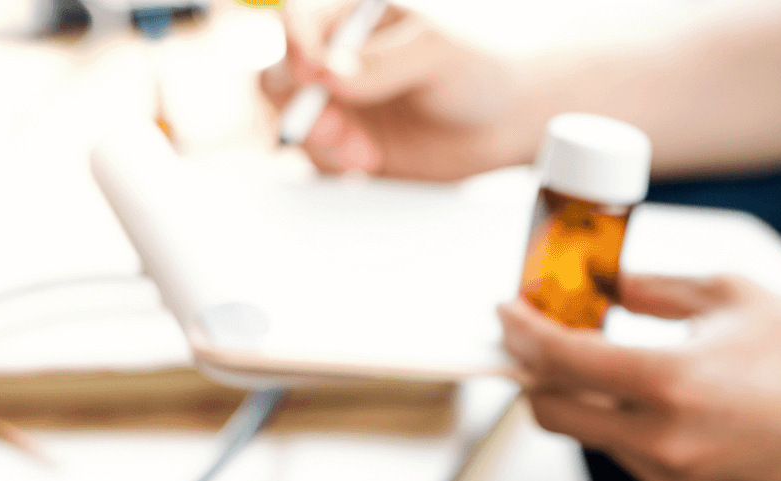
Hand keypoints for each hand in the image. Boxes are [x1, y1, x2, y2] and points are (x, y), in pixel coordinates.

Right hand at [260, 2, 529, 178]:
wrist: (499, 126)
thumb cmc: (476, 72)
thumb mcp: (438, 53)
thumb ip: (385, 62)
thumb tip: (330, 73)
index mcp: (354, 15)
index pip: (300, 19)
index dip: (295, 45)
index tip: (310, 73)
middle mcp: (336, 57)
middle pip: (281, 73)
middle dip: (299, 105)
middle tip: (333, 128)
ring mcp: (338, 102)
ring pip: (294, 119)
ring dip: (319, 141)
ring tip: (362, 153)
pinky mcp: (344, 143)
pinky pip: (315, 156)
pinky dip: (332, 164)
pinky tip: (367, 163)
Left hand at [502, 273, 780, 480]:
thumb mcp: (725, 293)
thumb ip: (649, 291)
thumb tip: (597, 286)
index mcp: (666, 382)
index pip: (558, 361)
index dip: (520, 333)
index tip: (505, 312)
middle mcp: (663, 441)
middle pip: (554, 415)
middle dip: (537, 376)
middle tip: (542, 341)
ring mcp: (678, 479)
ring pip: (596, 440)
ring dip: (585, 403)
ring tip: (604, 363)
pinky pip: (637, 460)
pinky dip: (627, 428)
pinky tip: (653, 398)